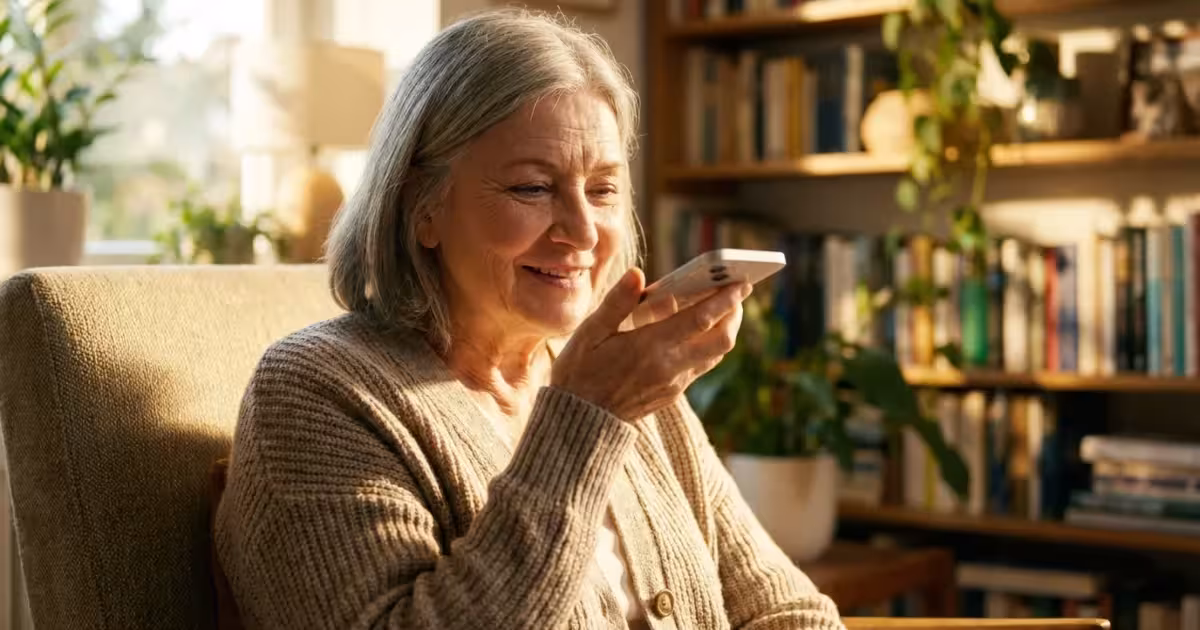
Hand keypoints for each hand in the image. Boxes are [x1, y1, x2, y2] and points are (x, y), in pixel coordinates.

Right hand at [552, 268, 750, 420]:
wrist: (579, 419)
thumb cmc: (579, 370)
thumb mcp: (589, 333)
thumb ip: (617, 303)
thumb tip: (637, 274)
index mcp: (648, 347)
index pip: (699, 319)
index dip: (723, 299)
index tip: (740, 282)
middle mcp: (668, 367)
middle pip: (721, 340)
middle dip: (734, 314)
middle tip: (737, 292)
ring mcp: (673, 383)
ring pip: (715, 355)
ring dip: (725, 330)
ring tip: (725, 308)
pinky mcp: (672, 393)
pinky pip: (701, 366)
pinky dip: (708, 345)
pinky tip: (700, 331)